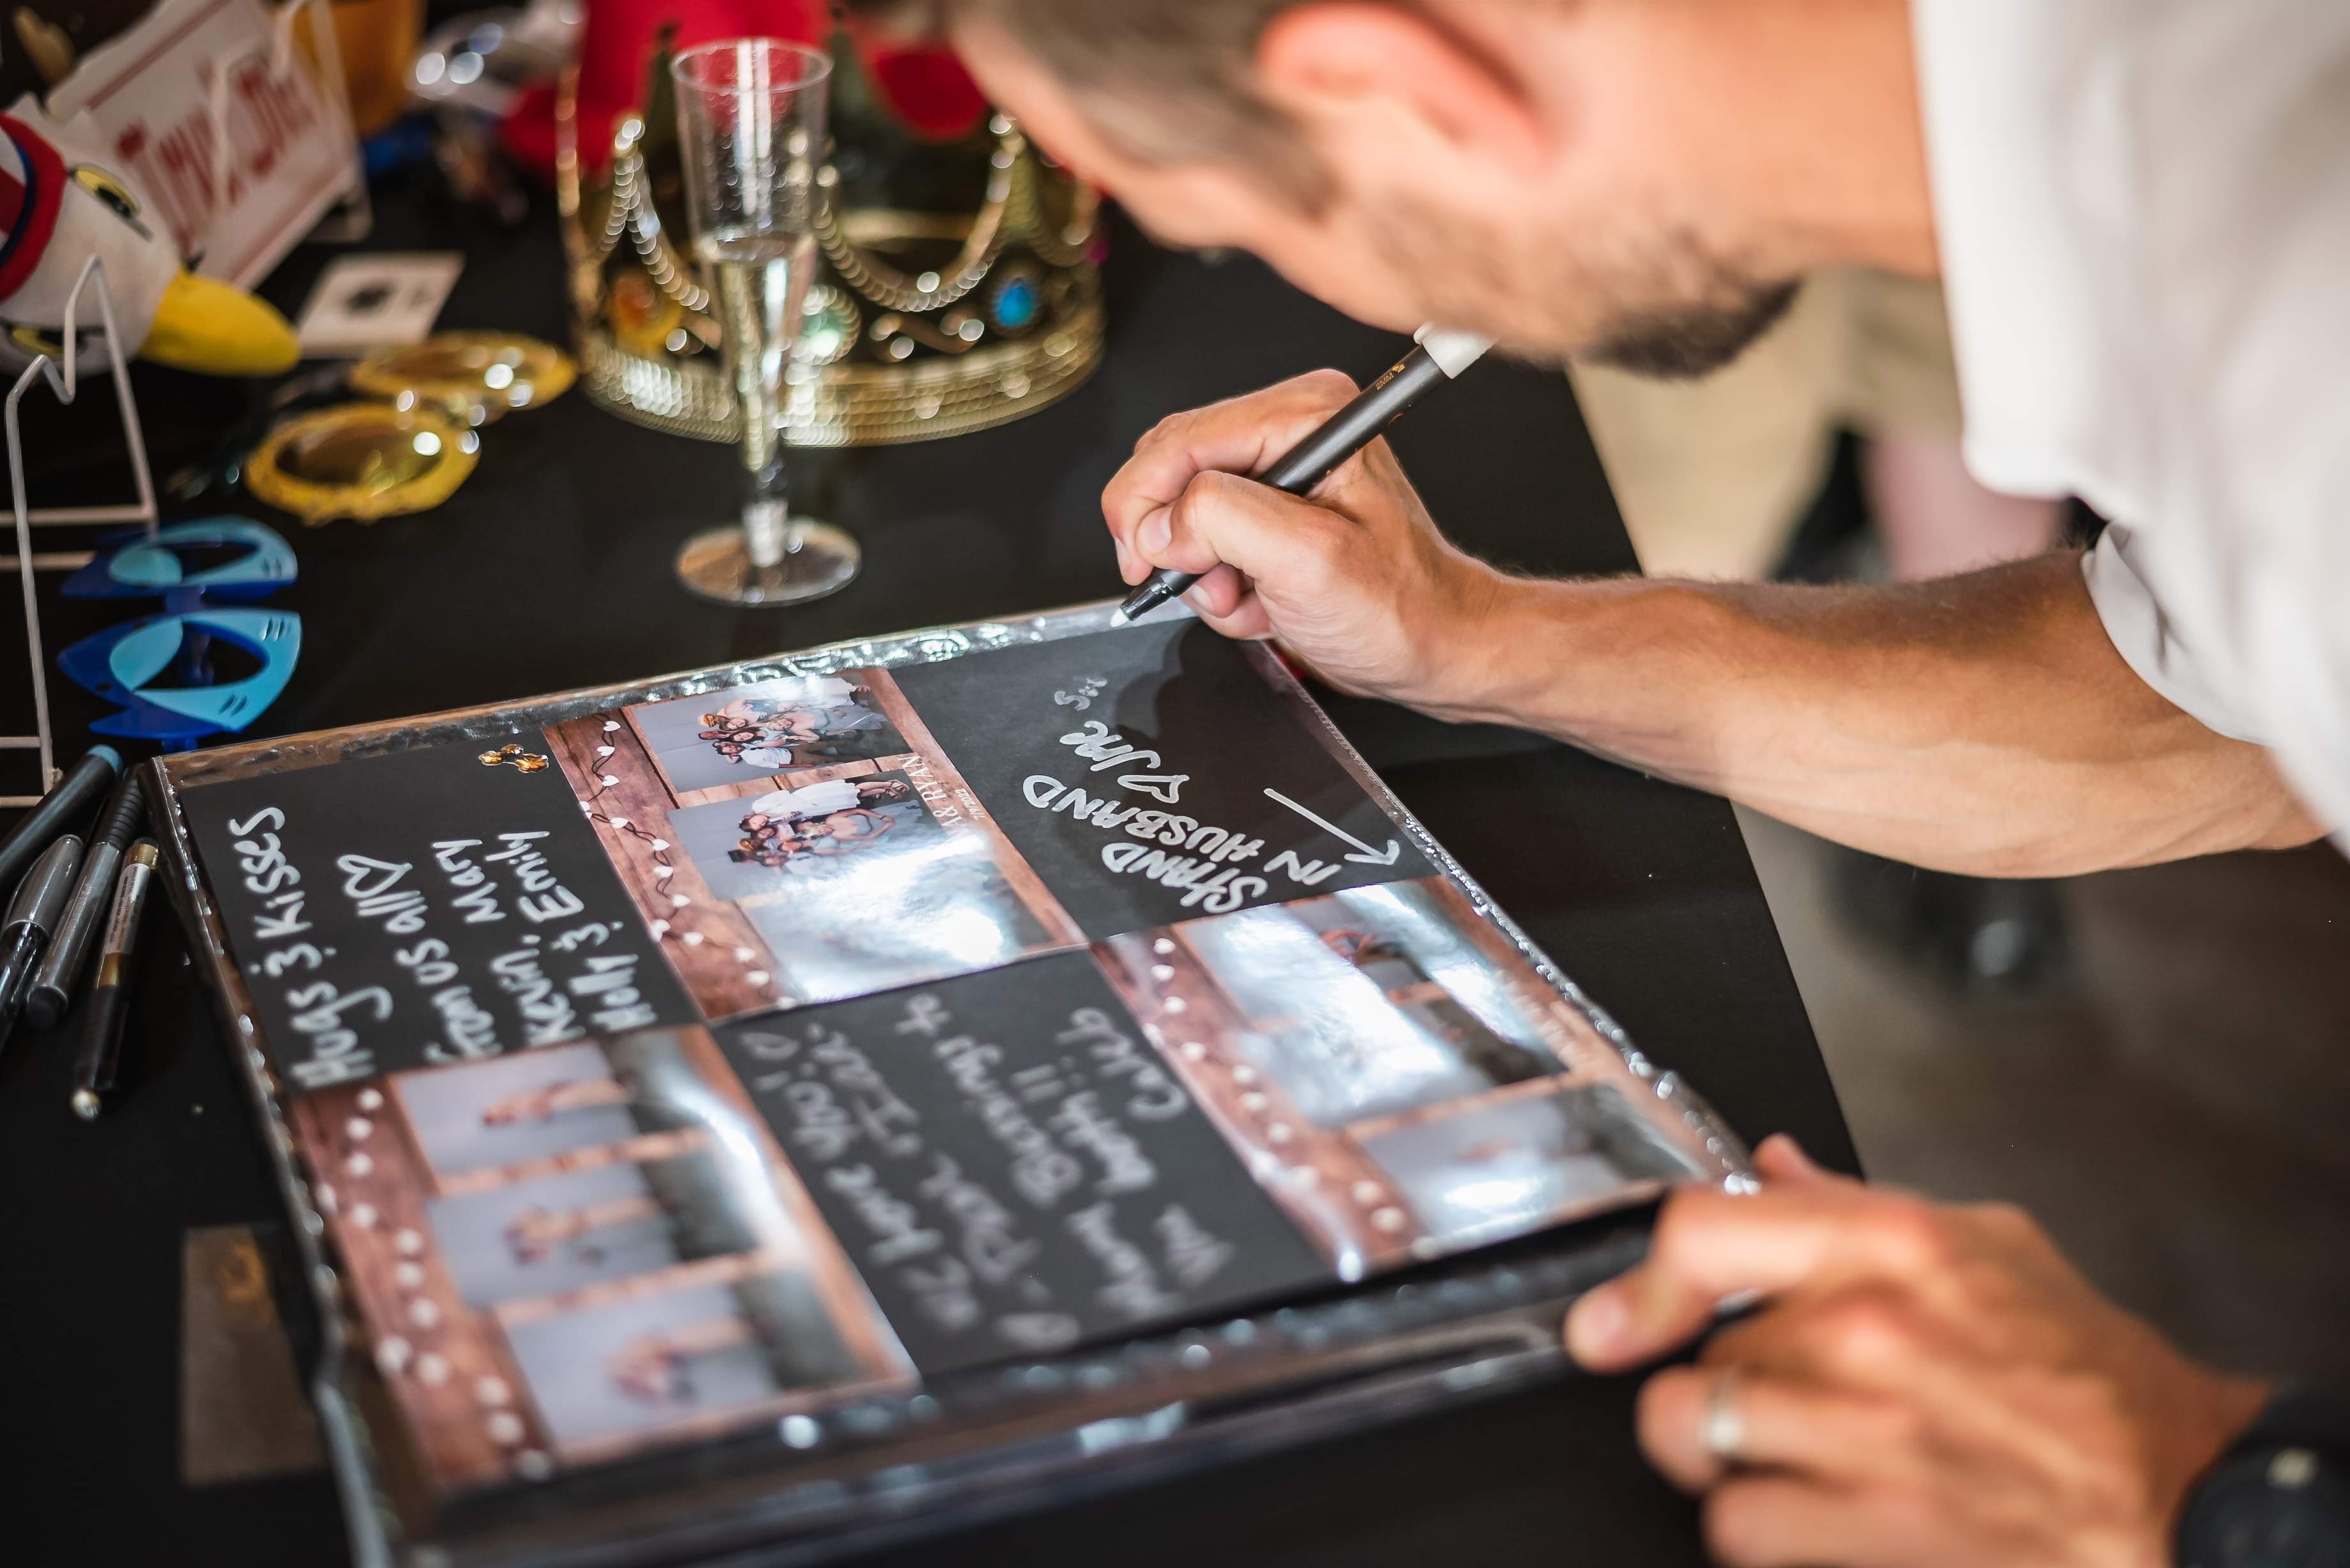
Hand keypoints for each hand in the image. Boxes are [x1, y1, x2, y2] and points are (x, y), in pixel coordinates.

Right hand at [1103, 371, 1510, 715]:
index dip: (1146, 503)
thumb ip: (1223, 520)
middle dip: (1180, 544)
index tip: (1143, 561)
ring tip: (1252, 600)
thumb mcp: (1308, 561)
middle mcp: (1289, 429)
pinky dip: (1221, 585)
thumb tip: (1162, 523)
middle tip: (1216, 587)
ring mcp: (1277, 471)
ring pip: (1181, 514)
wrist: (1435, 648)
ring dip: (1205, 574)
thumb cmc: (1399, 607)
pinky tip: (1262, 603)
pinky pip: (1204, 542)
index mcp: (1306, 413)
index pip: (1181, 438)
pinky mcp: (1269, 510)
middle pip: (1171, 470)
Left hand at [1566, 1137, 2266, 1567]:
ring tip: (1777, 1452)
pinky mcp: (1874, 1533)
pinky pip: (1737, 1526)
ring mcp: (1867, 1437)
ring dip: (1721, 1453)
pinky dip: (1756, 1525)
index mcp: (1894, 1247)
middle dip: (1724, 1378)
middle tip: (1783, 1394)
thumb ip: (1861, 1205)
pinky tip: (1807, 1510)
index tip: (1610, 1320)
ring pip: (1696, 1437)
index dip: (1639, 1282)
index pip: (1703, 1232)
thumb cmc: (2088, 1375)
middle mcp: (1869, 1335)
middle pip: (1698, 1350)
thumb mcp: (1989, 1248)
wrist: (2183, 1495)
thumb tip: (1767, 1163)